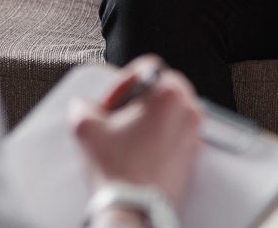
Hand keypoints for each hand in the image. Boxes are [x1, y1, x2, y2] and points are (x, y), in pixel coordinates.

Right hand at [71, 56, 203, 207]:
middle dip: (138, 100)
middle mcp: (188, 110)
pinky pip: (177, 132)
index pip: (146, 68)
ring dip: (150, 117)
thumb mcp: (86, 128)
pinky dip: (161, 136)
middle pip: (162, 87)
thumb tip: (83, 106)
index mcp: (168, 94)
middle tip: (118, 118)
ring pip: (171, 110)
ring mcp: (194, 133)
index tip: (111, 103)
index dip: (121, 84)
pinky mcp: (194, 154)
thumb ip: (82, 105)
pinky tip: (140, 152)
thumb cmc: (119, 172)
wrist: (135, 210)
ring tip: (128, 136)